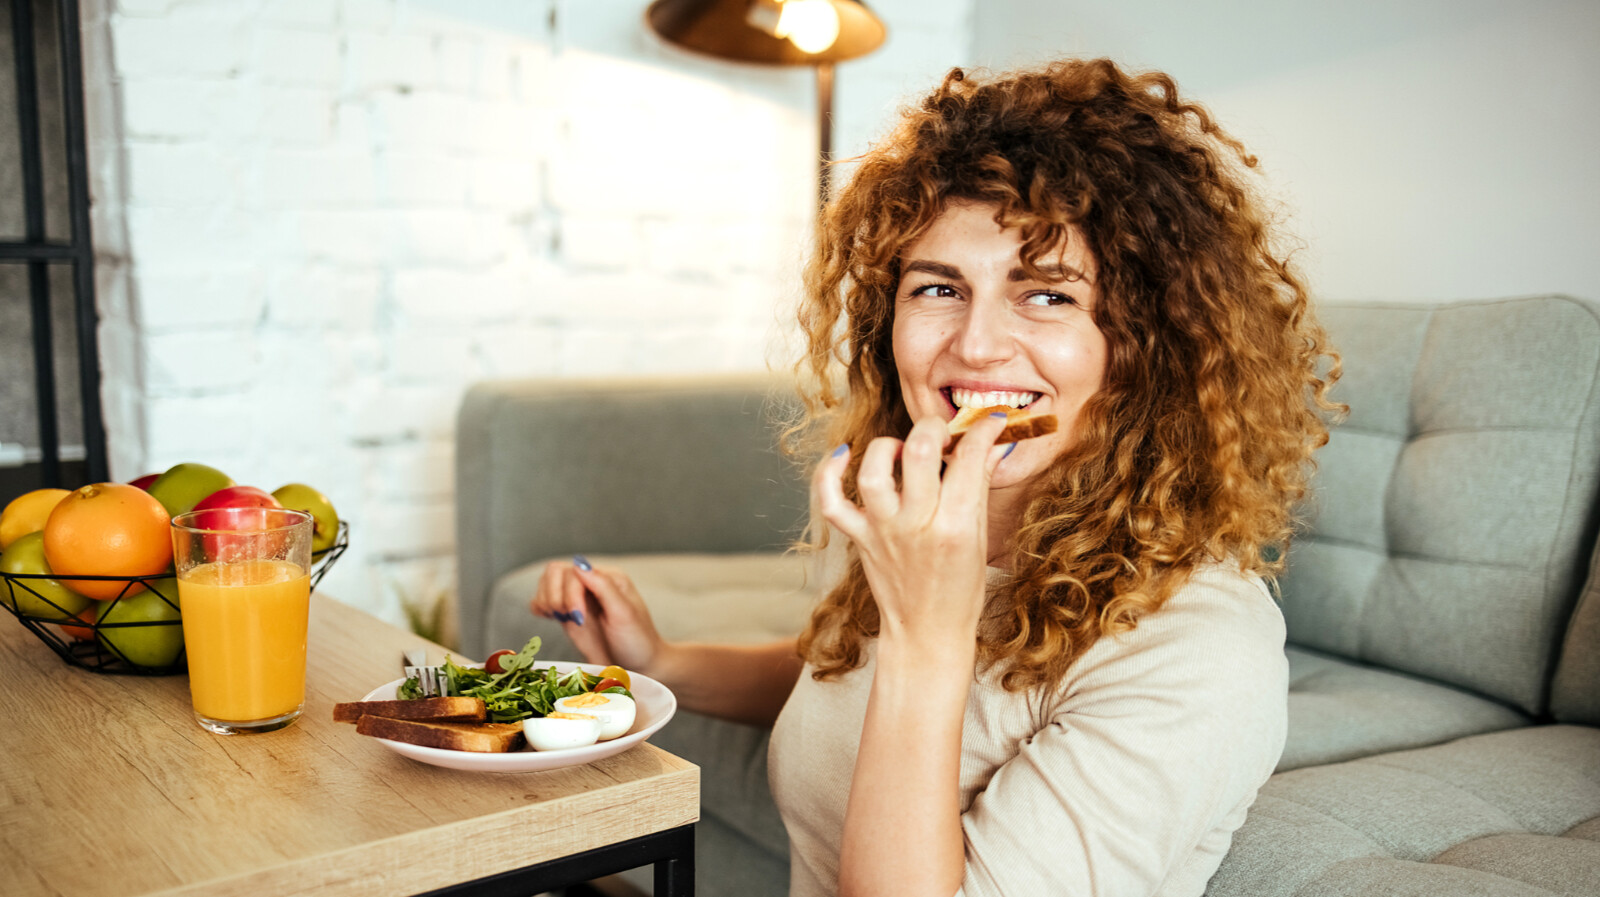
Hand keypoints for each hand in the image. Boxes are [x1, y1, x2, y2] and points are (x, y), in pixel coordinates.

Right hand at [529, 558, 666, 674]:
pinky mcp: (568, 615)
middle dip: (556, 597)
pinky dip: (539, 607)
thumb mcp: (625, 614)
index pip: (574, 571)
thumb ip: (603, 587)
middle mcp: (591, 584)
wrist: (639, 667)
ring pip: (546, 583)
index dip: (570, 594)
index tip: (578, 618)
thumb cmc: (637, 642)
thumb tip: (580, 564)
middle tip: (570, 619)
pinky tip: (548, 618)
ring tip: (561, 618)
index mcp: (608, 578)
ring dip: (546, 600)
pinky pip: (542, 601)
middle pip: (555, 573)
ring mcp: (578, 599)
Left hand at [812, 411, 1012, 656]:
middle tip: (944, 434)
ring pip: (873, 472)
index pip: (969, 459)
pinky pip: (832, 501)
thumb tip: (993, 443)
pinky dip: (829, 473)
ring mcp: (883, 532)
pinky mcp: (859, 539)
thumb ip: (980, 485)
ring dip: (888, 447)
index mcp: (956, 527)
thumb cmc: (959, 589)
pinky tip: (844, 455)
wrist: (926, 632)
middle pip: (919, 454)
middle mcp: (917, 526)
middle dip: (934, 429)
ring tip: (904, 450)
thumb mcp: (979, 537)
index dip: (982, 430)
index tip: (990, 420)